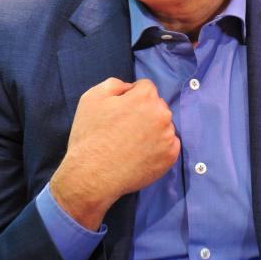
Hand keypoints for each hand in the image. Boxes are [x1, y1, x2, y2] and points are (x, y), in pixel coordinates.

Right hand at [50, 77, 179, 228]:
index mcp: (145, 97)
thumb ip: (115, 84)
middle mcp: (162, 114)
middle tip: (125, 128)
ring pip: (163, 126)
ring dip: (153, 129)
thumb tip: (129, 87)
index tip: (120, 111)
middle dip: (145, 112)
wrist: (91, 175)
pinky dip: (158, 147)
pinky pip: (169, 145)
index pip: (145, 87)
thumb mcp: (92, 97)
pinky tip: (141, 154)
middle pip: (157, 106)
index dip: (131, 97)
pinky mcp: (170, 157)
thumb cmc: (90, 134)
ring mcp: (168, 137)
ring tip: (132, 143)